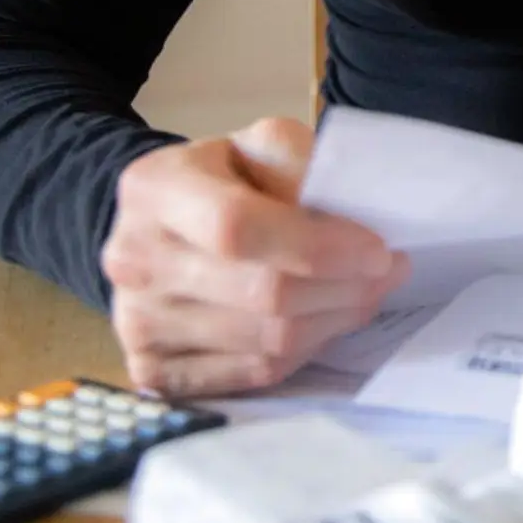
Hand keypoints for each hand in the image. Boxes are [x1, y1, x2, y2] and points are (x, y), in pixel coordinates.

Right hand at [100, 117, 408, 395]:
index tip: (378, 250)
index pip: (238, 228)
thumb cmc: (223, 181)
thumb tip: (349, 217)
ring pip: (266, 343)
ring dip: (334, 321)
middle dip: (345, 287)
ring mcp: (136, 322)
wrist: (157, 228)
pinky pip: (250, 377)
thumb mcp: (257, 145)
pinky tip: (324, 324)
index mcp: (154, 189)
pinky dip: (303, 354)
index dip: (318, 247)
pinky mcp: (151, 370)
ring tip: (365, 294)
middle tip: (389, 272)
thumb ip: (299, 164)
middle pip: (262, 294)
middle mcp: (133, 258)